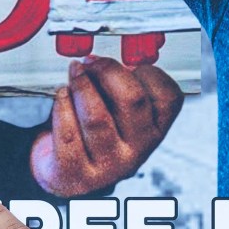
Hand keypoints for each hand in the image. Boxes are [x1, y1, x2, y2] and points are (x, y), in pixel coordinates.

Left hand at [29, 57, 183, 196]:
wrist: (66, 175)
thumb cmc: (94, 134)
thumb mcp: (118, 111)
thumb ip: (121, 85)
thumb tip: (106, 54)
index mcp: (153, 131)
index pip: (168, 98)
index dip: (148, 72)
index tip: (127, 62)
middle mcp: (136, 151)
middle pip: (132, 100)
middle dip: (108, 71)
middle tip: (91, 63)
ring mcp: (107, 166)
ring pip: (96, 116)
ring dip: (82, 86)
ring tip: (74, 75)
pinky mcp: (77, 175)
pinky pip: (67, 134)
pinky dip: (61, 107)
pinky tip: (61, 95)